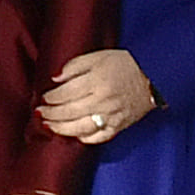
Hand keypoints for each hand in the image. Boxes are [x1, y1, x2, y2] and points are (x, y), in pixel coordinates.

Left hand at [38, 47, 160, 144]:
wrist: (154, 77)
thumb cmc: (126, 64)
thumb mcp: (98, 56)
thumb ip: (75, 65)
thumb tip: (56, 79)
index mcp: (96, 81)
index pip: (65, 93)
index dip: (51, 97)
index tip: (44, 98)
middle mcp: (102, 101)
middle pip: (69, 112)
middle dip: (51, 114)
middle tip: (40, 113)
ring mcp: (111, 116)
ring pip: (80, 128)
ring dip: (61, 129)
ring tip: (49, 126)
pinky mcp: (119, 126)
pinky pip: (98, 137)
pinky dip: (84, 138)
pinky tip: (73, 134)